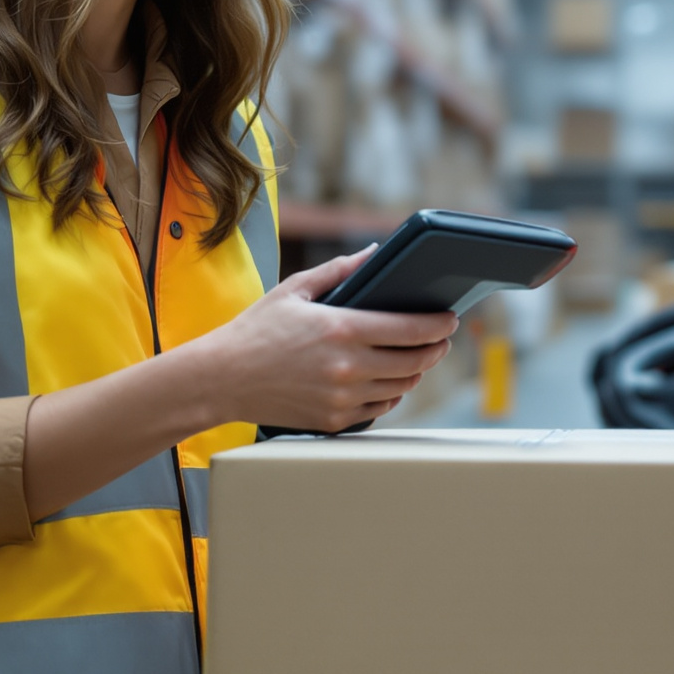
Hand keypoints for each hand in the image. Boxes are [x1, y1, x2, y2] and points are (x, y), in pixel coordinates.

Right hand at [183, 247, 456, 433]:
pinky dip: (390, 394)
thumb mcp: (295, 289)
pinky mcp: (334, 419)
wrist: (223, 378)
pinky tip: (388, 381)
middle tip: (441, 340)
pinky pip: (379, 409)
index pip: (412, 329)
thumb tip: (376, 254)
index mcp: (342, 328)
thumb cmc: (256, 330)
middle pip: (415, 362)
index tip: (451, 319)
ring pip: (401, 388)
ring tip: (415, 358)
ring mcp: (343, 397)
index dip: (440, 325)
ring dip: (415, 373)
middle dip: (436, 350)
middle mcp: (348, 367)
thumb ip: (340, 270)